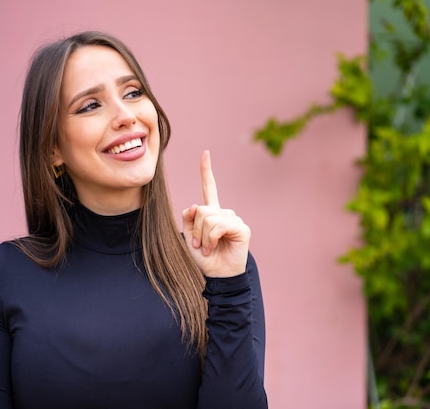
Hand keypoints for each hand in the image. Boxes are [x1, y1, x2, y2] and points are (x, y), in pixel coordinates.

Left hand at [182, 150, 250, 277]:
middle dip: (195, 229)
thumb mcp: (189, 236)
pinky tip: (214, 248)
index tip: (205, 153)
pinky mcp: (241, 228)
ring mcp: (234, 220)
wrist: (217, 275)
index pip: (209, 188)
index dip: (206, 171)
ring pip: (208, 217)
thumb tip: (194, 205)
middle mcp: (225, 213)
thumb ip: (188, 219)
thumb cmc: (204, 258)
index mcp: (212, 212)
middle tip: (199, 245)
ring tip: (208, 248)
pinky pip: (218, 226)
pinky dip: (211, 239)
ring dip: (202, 236)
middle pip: (201, 209)